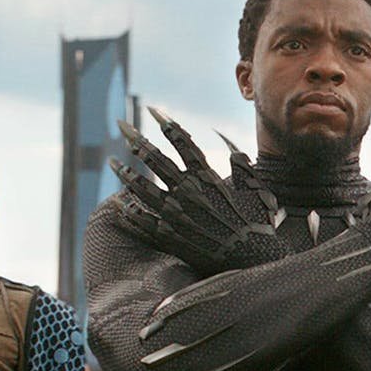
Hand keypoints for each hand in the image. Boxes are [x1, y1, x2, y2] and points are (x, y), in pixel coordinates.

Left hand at [112, 108, 292, 274]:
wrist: (252, 258)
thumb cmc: (257, 223)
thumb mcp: (256, 188)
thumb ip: (243, 167)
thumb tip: (236, 153)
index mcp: (206, 177)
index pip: (182, 142)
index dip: (167, 124)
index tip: (153, 111)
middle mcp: (187, 191)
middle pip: (154, 159)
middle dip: (136, 140)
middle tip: (121, 127)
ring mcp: (175, 214)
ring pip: (141, 187)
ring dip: (125, 173)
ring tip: (113, 162)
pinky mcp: (170, 237)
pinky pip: (142, 220)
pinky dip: (129, 210)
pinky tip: (118, 203)